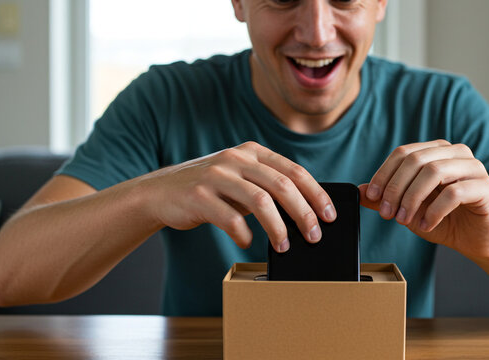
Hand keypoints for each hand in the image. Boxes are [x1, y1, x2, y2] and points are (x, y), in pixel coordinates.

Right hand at [137, 141, 335, 251]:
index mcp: (251, 152)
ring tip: (284, 245)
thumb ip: (266, 185)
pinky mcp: (199, 196)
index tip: (330, 215)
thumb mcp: (239, 178)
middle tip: (314, 235)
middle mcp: (236, 159)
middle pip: (282, 186)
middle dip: (304, 213)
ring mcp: (216, 176)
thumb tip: (305, 210)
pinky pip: (230, 219)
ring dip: (278, 227)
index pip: (294, 171)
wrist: (159, 192)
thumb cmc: (208, 189)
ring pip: (260, 201)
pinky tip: (247, 242)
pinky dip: (243, 234)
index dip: (316, 193)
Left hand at [358, 140, 488, 258]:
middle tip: (386, 213)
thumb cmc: (443, 220)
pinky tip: (426, 225)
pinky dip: (434, 211)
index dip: (384, 174)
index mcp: (437, 151)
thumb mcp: (408, 209)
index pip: (404, 153)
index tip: (370, 196)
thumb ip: (386, 197)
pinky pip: (455, 193)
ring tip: (404, 220)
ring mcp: (474, 168)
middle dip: (395, 188)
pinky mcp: (485, 188)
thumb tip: (360, 190)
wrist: (475, 240)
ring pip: (435, 172)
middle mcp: (456, 153)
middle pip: (417, 160)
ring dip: (413, 198)